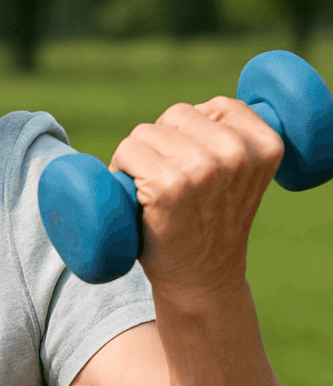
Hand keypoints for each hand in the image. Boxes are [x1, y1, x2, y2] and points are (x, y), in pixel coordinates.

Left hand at [109, 96, 284, 301]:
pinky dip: (120, 168)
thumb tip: (192, 111)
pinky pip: (127, 151)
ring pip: (145, 131)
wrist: (201, 278)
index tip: (194, 162)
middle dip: (163, 141)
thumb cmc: (211, 222)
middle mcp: (236, 154)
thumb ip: (228, 139)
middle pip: (175, 115)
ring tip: (151, 188)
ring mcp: (201, 169)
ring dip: (138, 155)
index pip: (215, 106)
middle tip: (168, 179)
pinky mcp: (167, 186)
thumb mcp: (240, 175)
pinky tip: (135, 194)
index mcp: (265, 146)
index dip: (193, 130)